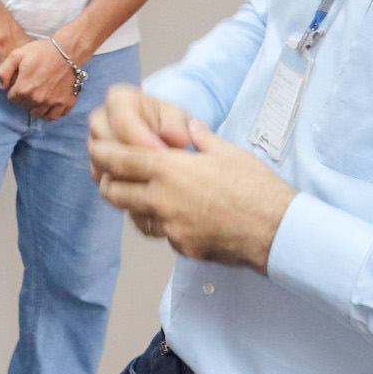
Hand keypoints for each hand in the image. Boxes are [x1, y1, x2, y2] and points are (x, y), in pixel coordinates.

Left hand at [0, 33, 82, 119]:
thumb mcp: (16, 55)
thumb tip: (3, 87)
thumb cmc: (41, 51)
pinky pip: (54, 116)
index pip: (12, 99)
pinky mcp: (64, 102)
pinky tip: (48, 107)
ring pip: (38, 114)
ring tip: (36, 99)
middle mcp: (37, 99)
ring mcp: (51, 102)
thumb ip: (4, 71)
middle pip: (24, 106)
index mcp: (23, 89)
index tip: (19, 84)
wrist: (67, 51)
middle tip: (29, 89)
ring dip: (35, 108)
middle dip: (24, 99)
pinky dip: (50, 114)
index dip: (14, 91)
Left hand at [87, 85, 294, 270]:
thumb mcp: (228, 152)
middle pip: (113, 192)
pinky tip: (171, 216)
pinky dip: (158, 224)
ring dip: (132, 205)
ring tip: (142, 195)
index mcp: (169, 169)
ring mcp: (169, 226)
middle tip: (112, 176)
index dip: (101, 154)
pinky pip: (158, 233)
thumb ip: (202, 138)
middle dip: (108, 182)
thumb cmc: (256, 187)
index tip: (95, 149)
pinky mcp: (181, 246)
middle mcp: (161, 199)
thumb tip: (192, 127)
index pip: (118, 160)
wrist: (277, 229)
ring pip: (132, 215)